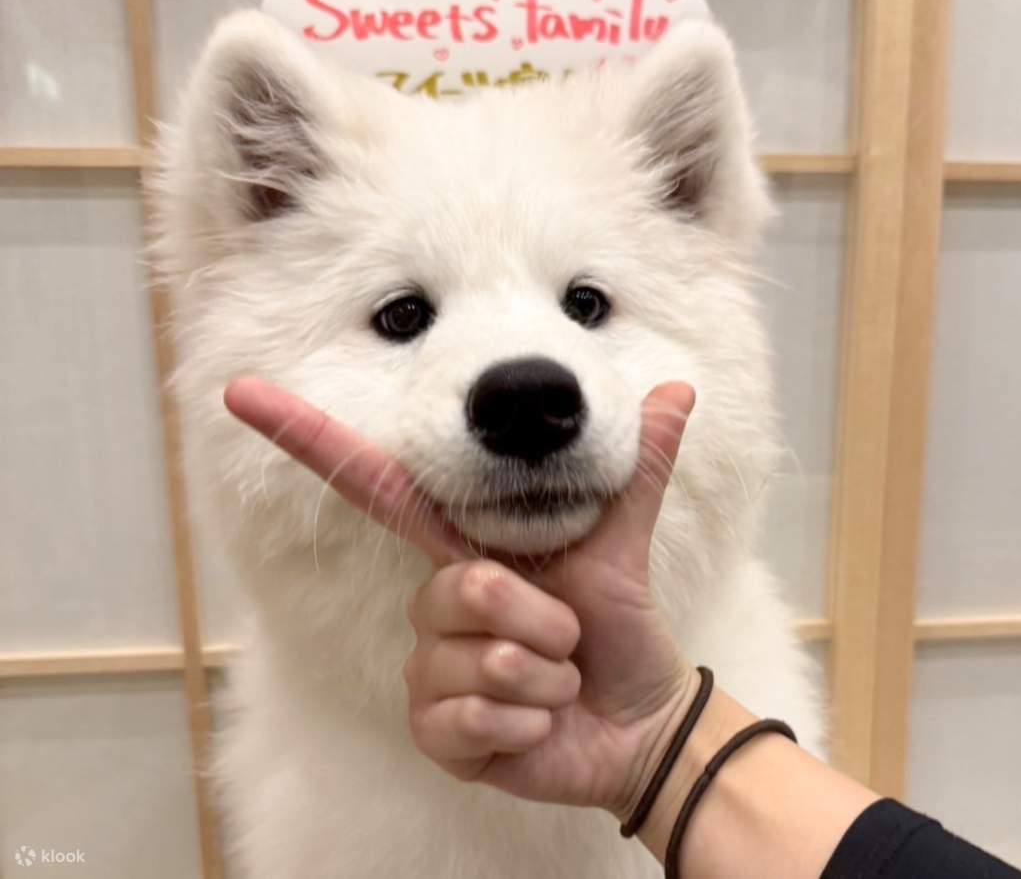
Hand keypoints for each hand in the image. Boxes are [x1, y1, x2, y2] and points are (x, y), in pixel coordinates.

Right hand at [225, 377, 699, 817]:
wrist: (639, 715)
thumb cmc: (618, 625)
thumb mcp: (622, 540)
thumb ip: (637, 466)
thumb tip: (680, 387)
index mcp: (464, 549)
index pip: (376, 488)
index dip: (310, 440)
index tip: (242, 395)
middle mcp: (436, 604)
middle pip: (460, 588)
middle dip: (539, 618)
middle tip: (568, 636)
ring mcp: (429, 670)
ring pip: (474, 659)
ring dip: (542, 674)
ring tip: (557, 681)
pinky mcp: (437, 730)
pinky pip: (469, 717)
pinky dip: (526, 722)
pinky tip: (537, 725)